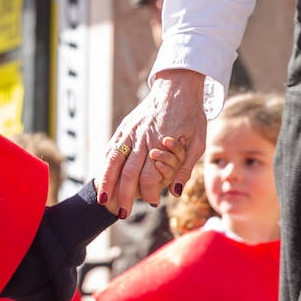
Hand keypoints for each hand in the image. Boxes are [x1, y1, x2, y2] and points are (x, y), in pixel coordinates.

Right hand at [96, 69, 206, 215]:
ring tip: (103, 200)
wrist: (177, 86)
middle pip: (128, 174)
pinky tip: (102, 178)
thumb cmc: (191, 115)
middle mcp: (142, 139)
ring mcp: (130, 133)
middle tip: (121, 214)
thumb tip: (176, 192)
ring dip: (107, 183)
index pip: (149, 177)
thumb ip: (185, 168)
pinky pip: (111, 149)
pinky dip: (105, 165)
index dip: (148, 193)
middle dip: (123, 196)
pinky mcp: (124, 127)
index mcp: (161, 145)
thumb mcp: (197, 142)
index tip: (152, 202)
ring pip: (113, 161)